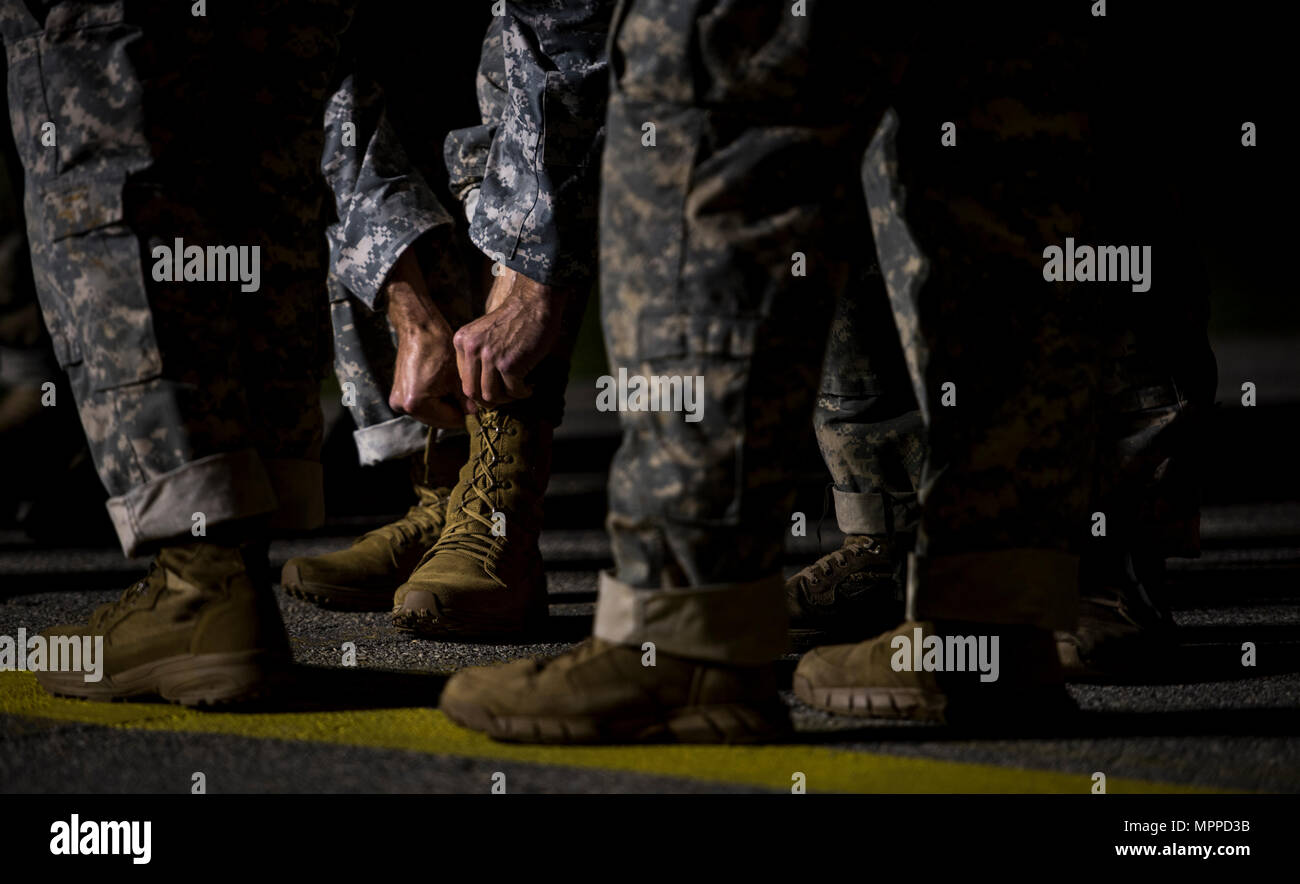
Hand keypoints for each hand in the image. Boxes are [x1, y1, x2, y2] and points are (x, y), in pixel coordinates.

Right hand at [385, 249, 465, 427]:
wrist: (418, 328)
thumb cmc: (438, 347)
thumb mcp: (458, 377)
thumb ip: (466, 400)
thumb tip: (475, 414)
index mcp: (416, 403)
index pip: (449, 420)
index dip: (466, 414)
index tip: (478, 408)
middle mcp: (402, 406)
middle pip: (438, 419)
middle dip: (454, 411)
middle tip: (468, 400)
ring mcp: (397, 401)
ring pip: (431, 413)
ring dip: (444, 406)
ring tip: (454, 390)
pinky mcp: (398, 394)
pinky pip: (422, 405)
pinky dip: (434, 400)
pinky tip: (443, 387)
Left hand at [453, 266, 566, 408]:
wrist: (534, 302)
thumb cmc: (515, 319)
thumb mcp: (484, 333)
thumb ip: (478, 354)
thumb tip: (481, 389)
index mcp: (462, 341)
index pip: (463, 379)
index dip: (478, 390)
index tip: (495, 390)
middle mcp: (472, 349)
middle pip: (472, 392)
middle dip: (490, 400)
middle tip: (505, 397)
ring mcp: (489, 357)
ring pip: (491, 396)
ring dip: (507, 399)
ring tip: (519, 391)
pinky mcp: (509, 365)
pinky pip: (513, 391)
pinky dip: (523, 393)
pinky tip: (530, 387)